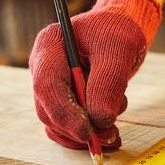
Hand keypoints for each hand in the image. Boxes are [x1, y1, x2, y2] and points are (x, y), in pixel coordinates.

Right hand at [29, 0, 160, 148]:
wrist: (121, 29)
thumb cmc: (118, 30)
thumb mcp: (120, 50)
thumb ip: (109, 82)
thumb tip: (100, 120)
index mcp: (49, 46)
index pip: (47, 86)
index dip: (66, 113)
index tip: (89, 132)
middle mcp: (44, 67)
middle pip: (49, 110)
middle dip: (78, 128)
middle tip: (110, 136)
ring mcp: (51, 85)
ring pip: (59, 122)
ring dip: (88, 132)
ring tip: (115, 129)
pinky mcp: (63, 99)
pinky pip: (69, 126)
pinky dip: (90, 133)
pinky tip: (110, 133)